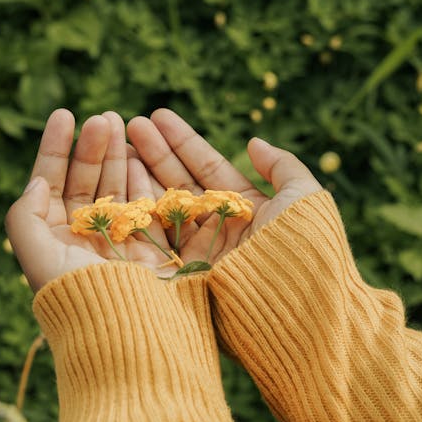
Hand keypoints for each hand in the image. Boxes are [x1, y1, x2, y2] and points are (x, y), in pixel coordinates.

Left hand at [6, 109, 180, 291]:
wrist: (123, 329)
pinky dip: (143, 176)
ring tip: (120, 122)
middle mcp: (86, 236)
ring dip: (117, 154)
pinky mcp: (151, 245)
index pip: (52, 183)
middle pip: (87, 180)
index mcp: (55, 238)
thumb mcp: (34, 255)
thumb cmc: (75, 294)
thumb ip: (24, 216)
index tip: (64, 115)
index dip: (55, 148)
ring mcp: (120, 239)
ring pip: (117, 186)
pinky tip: (139, 153)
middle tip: (103, 116)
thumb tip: (37, 182)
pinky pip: (146, 202)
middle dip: (92, 146)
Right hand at [126, 109, 322, 264]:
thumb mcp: (302, 196)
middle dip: (156, 152)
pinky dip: (137, 207)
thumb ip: (282, 166)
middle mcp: (219, 229)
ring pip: (164, 205)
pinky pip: (155, 234)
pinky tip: (120, 180)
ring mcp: (199, 251)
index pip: (208, 167)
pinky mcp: (182, 272)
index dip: (184, 141)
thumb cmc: (303, 245)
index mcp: (246, 208)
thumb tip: (254, 142)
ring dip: (141, 174)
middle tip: (131, 124)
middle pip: (181, 182)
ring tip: (119, 143)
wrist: (297, 305)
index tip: (158, 116)